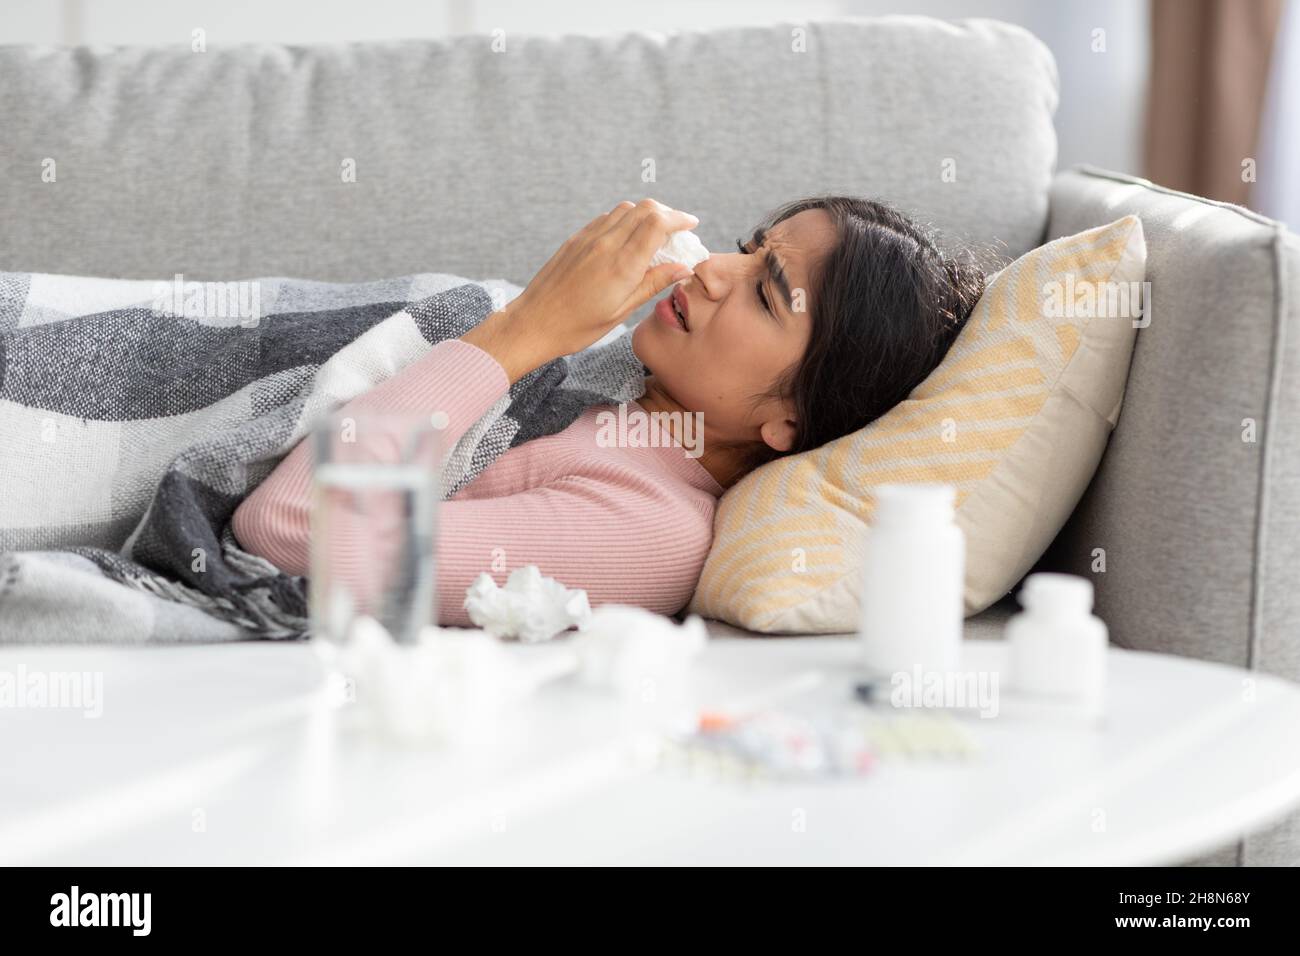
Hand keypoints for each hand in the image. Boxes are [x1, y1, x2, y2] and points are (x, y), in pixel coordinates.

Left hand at [465, 199, 698, 379]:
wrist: (533, 323)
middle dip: (667, 213)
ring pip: (625, 209)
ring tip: (655, 233)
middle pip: (644, 208)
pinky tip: (628, 238)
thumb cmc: (578, 326)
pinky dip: (624, 220)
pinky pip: (606, 218)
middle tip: (677, 230)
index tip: (692, 226)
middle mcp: (605, 244)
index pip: (657, 224)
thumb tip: (683, 269)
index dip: (679, 219)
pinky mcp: (575, 239)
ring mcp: (588, 238)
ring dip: (645, 214)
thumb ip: (653, 285)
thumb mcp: (622, 311)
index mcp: (621, 265)